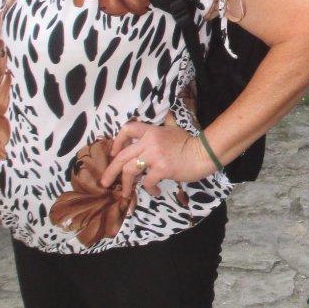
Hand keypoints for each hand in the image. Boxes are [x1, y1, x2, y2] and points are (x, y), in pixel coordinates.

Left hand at [102, 120, 216, 201]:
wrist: (204, 153)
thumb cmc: (190, 142)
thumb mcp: (175, 128)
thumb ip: (168, 123)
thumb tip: (168, 114)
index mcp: (151, 131)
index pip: (127, 129)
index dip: (117, 141)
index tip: (113, 153)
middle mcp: (149, 142)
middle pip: (122, 156)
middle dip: (110, 171)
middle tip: (105, 182)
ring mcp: (155, 156)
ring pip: (130, 171)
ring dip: (126, 184)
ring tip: (126, 193)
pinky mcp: (161, 169)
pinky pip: (147, 182)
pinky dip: (149, 189)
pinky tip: (155, 191)